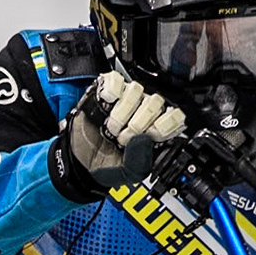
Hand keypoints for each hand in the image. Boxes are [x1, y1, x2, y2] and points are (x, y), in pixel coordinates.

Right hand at [50, 73, 187, 199]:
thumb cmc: (104, 165)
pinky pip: (116, 80)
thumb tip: (145, 138)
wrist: (79, 160)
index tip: (148, 137)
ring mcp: (127, 99)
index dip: (162, 127)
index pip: (175, 116)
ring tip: (111, 127)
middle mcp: (144, 111)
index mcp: (156, 130)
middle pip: (156, 103)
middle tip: (123, 138)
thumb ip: (141, 162)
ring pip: (136, 90)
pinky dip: (110, 91)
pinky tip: (106, 104)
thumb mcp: (127, 174)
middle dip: (136, 125)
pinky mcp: (108, 90)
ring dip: (121, 113)